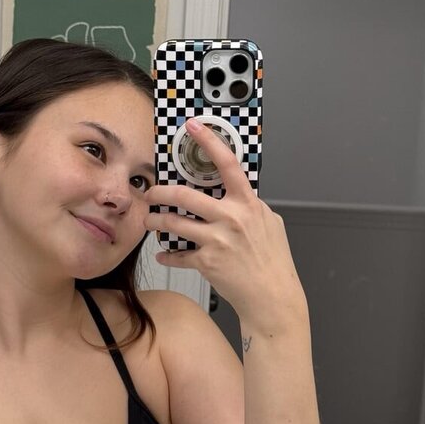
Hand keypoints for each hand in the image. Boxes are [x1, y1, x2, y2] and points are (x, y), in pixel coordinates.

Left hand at [143, 118, 305, 322]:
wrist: (273, 296)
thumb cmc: (274, 262)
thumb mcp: (270, 225)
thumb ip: (252, 207)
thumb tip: (240, 197)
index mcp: (248, 204)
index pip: (228, 164)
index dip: (209, 141)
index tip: (194, 127)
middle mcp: (231, 218)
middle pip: (185, 195)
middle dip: (161, 192)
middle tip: (151, 192)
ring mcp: (218, 240)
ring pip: (174, 224)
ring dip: (156, 222)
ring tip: (150, 221)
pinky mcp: (207, 262)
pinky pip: (179, 255)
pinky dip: (168, 255)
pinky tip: (164, 254)